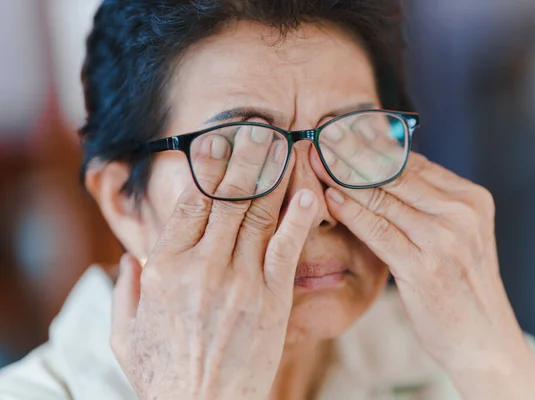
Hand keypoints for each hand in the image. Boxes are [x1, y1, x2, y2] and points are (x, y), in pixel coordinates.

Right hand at [110, 131, 318, 399]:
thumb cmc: (163, 375)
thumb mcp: (125, 334)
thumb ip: (124, 292)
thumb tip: (129, 258)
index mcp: (166, 268)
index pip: (189, 202)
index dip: (207, 167)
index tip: (219, 142)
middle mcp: (204, 265)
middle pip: (227, 197)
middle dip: (244, 158)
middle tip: (259, 128)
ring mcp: (241, 280)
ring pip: (257, 214)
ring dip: (271, 175)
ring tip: (283, 145)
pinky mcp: (272, 299)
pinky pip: (286, 248)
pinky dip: (297, 217)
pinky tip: (307, 192)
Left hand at [313, 147, 534, 399]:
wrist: (484, 340)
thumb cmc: (462, 287)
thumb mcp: (458, 237)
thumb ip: (429, 205)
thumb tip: (386, 173)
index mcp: (471, 199)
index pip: (413, 163)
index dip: (373, 147)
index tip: (342, 134)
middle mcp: (461, 212)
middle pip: (396, 174)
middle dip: (353, 155)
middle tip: (322, 139)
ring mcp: (445, 238)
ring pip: (383, 198)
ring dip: (345, 178)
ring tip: (317, 162)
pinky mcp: (424, 265)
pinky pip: (378, 229)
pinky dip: (351, 212)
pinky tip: (329, 197)